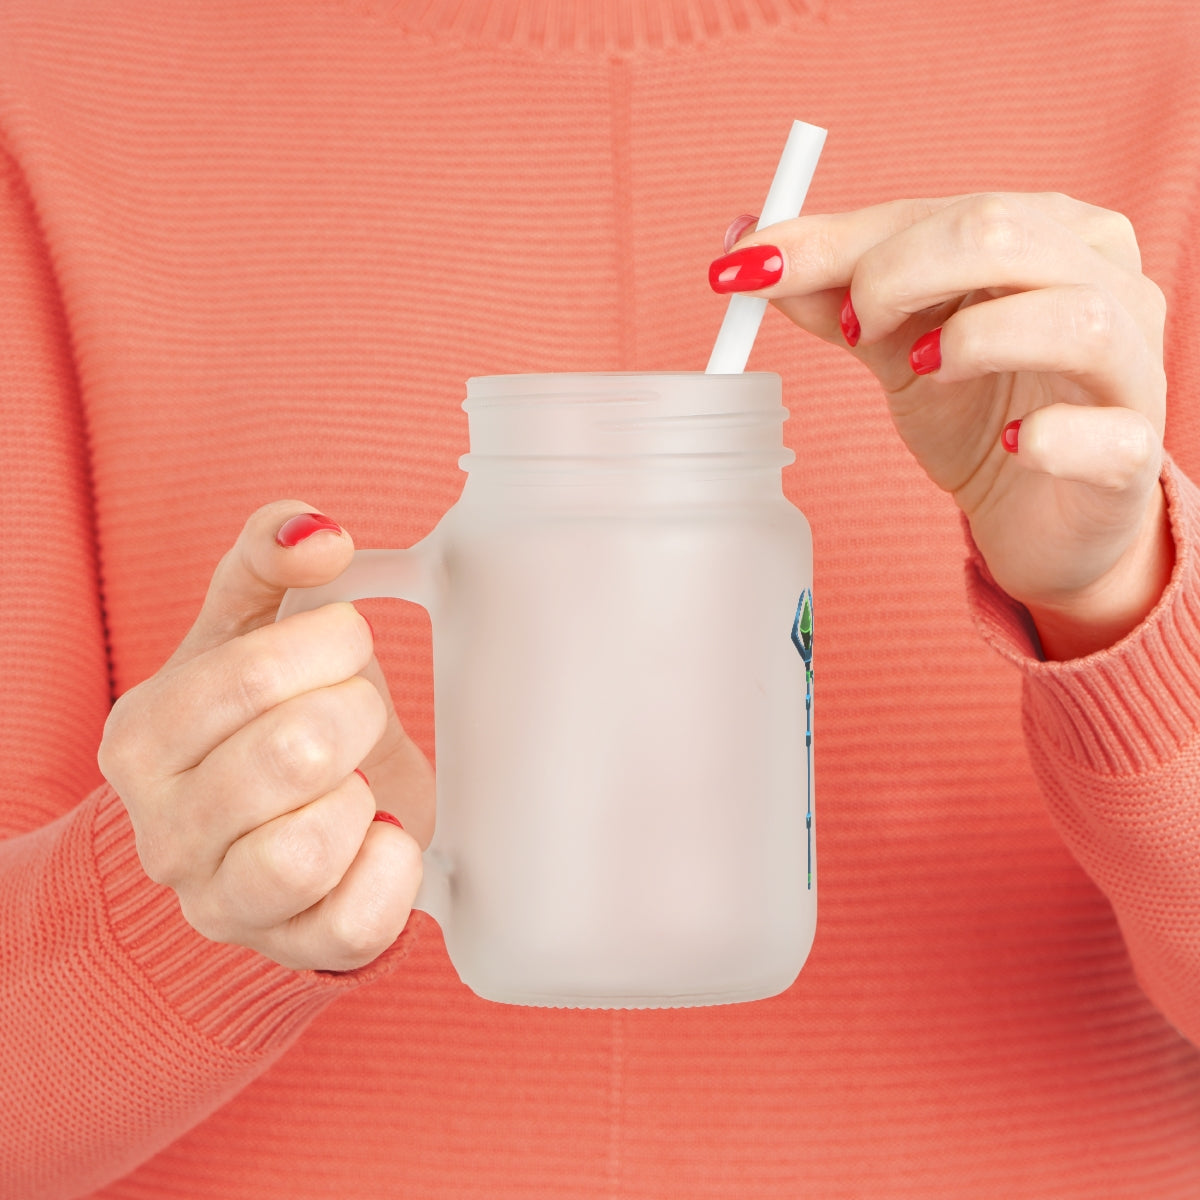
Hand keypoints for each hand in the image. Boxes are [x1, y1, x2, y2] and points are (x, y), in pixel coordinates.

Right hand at [97, 501, 433, 971]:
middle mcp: (164, 831)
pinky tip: (381, 833)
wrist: (270, 824)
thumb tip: (317, 532)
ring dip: (362, 796)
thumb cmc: (261, 717)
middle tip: (356, 713)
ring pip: (308, 849)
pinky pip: (356, 922)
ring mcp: (222, 902)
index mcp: (142, 738)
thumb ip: (268, 558)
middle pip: (294, 754)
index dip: (330, 645)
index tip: (345, 643)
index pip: (251, 675)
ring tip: (356, 779)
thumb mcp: (249, 627)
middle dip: (356, 714)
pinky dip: (393, 867)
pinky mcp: (292, 949)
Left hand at [712, 193, 1172, 658]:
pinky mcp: (1134, 455)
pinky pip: (1107, 434)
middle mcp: (1105, 280)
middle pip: (1003, 234)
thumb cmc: (978, 412)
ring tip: (922, 371)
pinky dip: (1051, 437)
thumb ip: (834, 295)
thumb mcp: (896, 345)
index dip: (837, 240)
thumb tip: (747, 249)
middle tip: (852, 329)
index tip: (749, 269)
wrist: (1039, 514)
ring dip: (974, 340)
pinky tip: (1013, 446)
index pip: (938, 211)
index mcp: (1047, 234)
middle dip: (897, 274)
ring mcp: (1132, 366)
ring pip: (1074, 317)